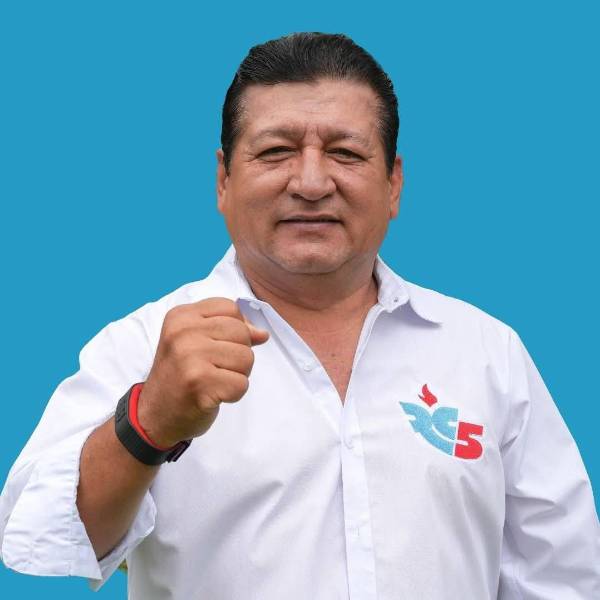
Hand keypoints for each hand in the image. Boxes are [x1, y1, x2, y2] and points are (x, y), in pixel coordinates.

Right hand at [136, 297, 268, 446]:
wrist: (154, 416)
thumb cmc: (180, 377)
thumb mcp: (196, 342)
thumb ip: (229, 331)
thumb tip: (262, 333)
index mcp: (181, 316)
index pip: (231, 309)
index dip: (236, 329)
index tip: (218, 346)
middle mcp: (183, 332)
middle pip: (242, 333)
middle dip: (238, 354)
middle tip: (214, 369)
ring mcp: (190, 357)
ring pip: (247, 358)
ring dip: (237, 375)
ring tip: (213, 380)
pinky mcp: (200, 382)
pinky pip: (242, 384)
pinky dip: (233, 394)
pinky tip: (213, 395)